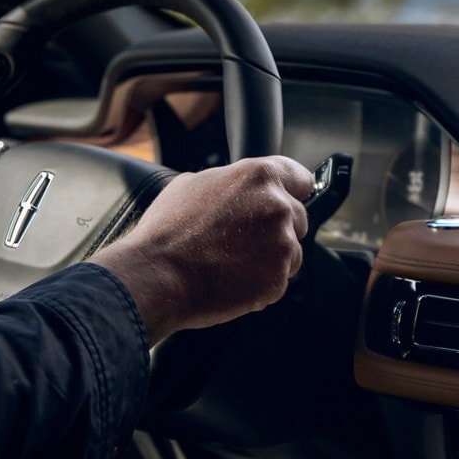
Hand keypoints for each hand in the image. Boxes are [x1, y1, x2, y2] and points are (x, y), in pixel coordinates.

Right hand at [86, 156, 312, 341]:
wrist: (157, 276)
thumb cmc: (168, 232)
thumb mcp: (193, 184)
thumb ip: (230, 181)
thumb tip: (239, 186)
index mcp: (259, 176)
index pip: (300, 178)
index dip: (292, 190)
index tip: (289, 199)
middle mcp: (278, 206)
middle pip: (298, 217)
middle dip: (278, 228)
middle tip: (243, 240)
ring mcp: (282, 244)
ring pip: (292, 251)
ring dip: (272, 257)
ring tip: (233, 262)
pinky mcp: (278, 278)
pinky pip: (280, 279)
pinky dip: (263, 282)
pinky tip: (233, 278)